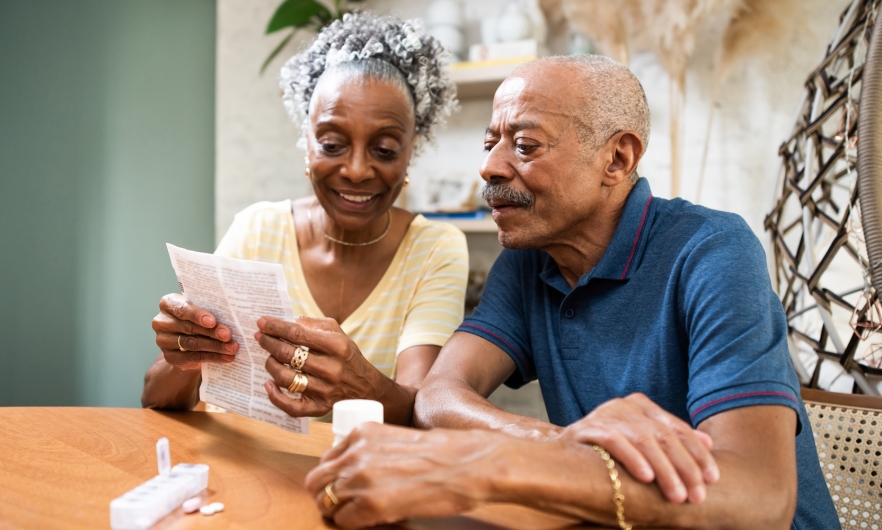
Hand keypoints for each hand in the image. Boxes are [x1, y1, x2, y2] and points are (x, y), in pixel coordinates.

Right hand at [151, 293, 238, 369]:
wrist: (188, 341)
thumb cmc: (198, 318)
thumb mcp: (202, 309)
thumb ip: (211, 310)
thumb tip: (232, 318)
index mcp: (168, 303)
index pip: (182, 309)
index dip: (197, 315)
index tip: (213, 321)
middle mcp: (161, 322)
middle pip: (189, 327)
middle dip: (211, 332)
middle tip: (228, 335)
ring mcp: (163, 341)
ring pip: (192, 344)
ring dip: (215, 346)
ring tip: (231, 348)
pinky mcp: (170, 357)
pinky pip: (193, 358)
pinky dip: (212, 357)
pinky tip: (226, 357)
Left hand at [256, 316, 386, 417]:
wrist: (366, 386)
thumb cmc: (347, 356)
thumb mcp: (338, 333)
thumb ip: (314, 324)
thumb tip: (289, 321)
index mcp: (336, 346)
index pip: (297, 334)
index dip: (275, 327)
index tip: (262, 322)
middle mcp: (331, 368)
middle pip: (287, 354)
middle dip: (268, 343)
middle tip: (259, 338)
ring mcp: (325, 390)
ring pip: (285, 378)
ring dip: (270, 365)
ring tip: (269, 358)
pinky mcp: (319, 407)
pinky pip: (291, 406)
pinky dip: (275, 396)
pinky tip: (268, 385)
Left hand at [305, 422, 499, 528]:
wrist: (468, 464)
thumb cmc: (444, 452)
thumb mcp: (398, 438)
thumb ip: (373, 450)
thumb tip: (358, 472)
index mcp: (363, 433)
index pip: (326, 459)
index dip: (332, 476)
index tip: (342, 485)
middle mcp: (356, 453)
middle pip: (317, 481)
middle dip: (326, 495)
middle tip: (342, 505)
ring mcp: (361, 478)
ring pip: (326, 502)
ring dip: (339, 512)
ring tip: (359, 514)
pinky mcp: (371, 504)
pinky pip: (343, 521)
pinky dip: (352, 524)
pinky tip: (370, 520)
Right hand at [559, 393, 718, 503]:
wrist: (560, 455)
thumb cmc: (608, 452)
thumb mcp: (644, 443)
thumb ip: (672, 440)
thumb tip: (708, 442)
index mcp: (642, 405)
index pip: (678, 429)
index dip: (698, 454)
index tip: (713, 479)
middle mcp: (625, 405)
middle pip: (664, 436)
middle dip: (684, 468)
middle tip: (697, 495)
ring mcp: (605, 413)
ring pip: (644, 440)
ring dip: (664, 470)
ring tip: (677, 495)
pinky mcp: (587, 427)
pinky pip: (615, 441)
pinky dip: (633, 458)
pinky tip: (646, 477)